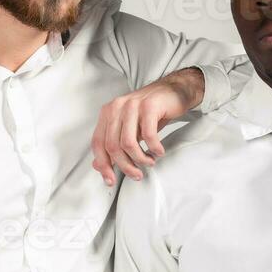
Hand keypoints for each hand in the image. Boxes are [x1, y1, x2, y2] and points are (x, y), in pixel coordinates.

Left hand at [91, 67, 204, 184]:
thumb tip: (98, 165)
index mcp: (108, 113)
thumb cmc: (151, 112)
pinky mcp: (149, 106)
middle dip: (125, 166)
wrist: (174, 91)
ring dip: (140, 159)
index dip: (103, 164)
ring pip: (128, 143)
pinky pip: (147, 135)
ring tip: (150, 162)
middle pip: (113, 146)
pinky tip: (159, 152)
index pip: (98, 143)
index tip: (110, 180)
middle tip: (137, 174)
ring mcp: (132, 105)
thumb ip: (114, 145)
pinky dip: (154, 148)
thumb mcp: (130, 129)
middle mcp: (117, 107)